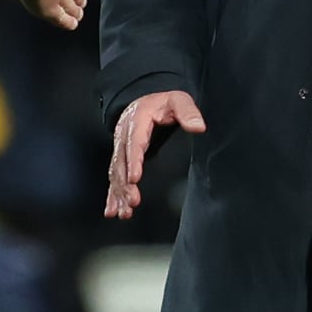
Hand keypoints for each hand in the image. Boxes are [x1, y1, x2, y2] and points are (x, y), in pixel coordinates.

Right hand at [104, 90, 205, 219]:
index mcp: (137, 121)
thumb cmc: (163, 102)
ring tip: (124, 212)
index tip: (134, 178)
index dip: (133, 160)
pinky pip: (114, 176)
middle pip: (121, 161)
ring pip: (116, 172)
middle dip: (125, 184)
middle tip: (132, 201)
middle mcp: (124, 135)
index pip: (135, 142)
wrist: (144, 99)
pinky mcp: (120, 157)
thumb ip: (188, 112)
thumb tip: (199, 127)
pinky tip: (112, 211)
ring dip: (118, 193)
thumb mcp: (178, 100)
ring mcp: (120, 147)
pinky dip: (112, 194)